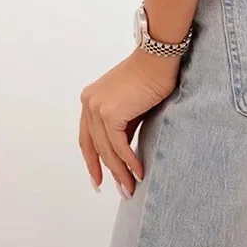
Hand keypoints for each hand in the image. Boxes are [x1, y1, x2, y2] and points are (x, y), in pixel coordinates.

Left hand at [79, 48, 180, 198]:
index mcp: (90, 100)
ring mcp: (97, 108)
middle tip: (122, 190)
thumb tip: (121, 155)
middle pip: (96, 147)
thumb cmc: (150, 77)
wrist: (158, 57)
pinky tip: (138, 171)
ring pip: (107, 150)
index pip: (87, 138)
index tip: (98, 181)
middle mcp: (89, 103)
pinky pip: (119, 146)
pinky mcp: (110, 114)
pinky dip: (129, 162)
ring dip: (121, 172)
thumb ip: (121, 126)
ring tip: (131, 187)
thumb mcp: (130, 105)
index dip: (92, 162)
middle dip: (108, 172)